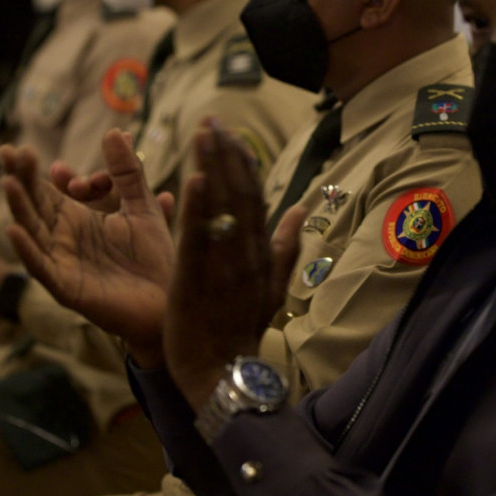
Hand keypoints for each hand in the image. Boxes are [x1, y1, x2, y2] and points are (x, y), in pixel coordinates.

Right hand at [0, 129, 175, 359]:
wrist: (168, 303)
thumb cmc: (154, 258)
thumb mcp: (142, 207)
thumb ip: (128, 172)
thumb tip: (116, 131)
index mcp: (78, 219)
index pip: (47, 190)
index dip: (33, 170)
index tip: (24, 148)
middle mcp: (64, 239)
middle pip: (34, 205)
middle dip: (20, 180)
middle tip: (7, 152)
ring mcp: (62, 262)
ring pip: (32, 232)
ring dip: (18, 208)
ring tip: (7, 182)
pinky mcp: (67, 287)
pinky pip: (41, 267)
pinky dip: (26, 249)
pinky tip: (14, 229)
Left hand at [166, 119, 302, 408]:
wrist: (223, 375)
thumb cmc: (240, 331)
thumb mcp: (271, 288)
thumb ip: (285, 246)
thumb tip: (301, 208)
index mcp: (259, 254)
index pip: (254, 199)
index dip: (243, 164)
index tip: (231, 134)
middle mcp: (245, 255)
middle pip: (238, 195)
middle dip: (225, 156)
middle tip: (212, 121)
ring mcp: (222, 267)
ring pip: (221, 210)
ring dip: (212, 168)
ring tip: (203, 134)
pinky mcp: (195, 281)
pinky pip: (199, 239)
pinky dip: (199, 208)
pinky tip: (195, 178)